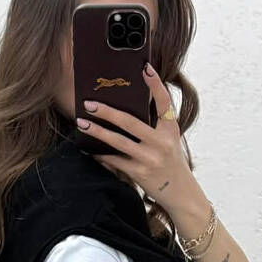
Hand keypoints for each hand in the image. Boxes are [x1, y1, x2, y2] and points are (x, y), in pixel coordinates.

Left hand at [76, 63, 195, 213]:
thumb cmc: (170, 161)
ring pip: (118, 141)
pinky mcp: (140, 173)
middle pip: (130, 122)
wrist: (180, 192)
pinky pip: (115, 160)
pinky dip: (101, 154)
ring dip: (97, 131)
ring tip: (81, 122)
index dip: (155, 85)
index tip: (145, 68)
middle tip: (89, 103)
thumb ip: (155, 123)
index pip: (164, 102)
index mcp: (170, 129)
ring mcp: (150, 158)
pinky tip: (88, 148)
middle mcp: (162, 142)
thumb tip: (126, 105)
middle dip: (107, 111)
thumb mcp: (169, 139)